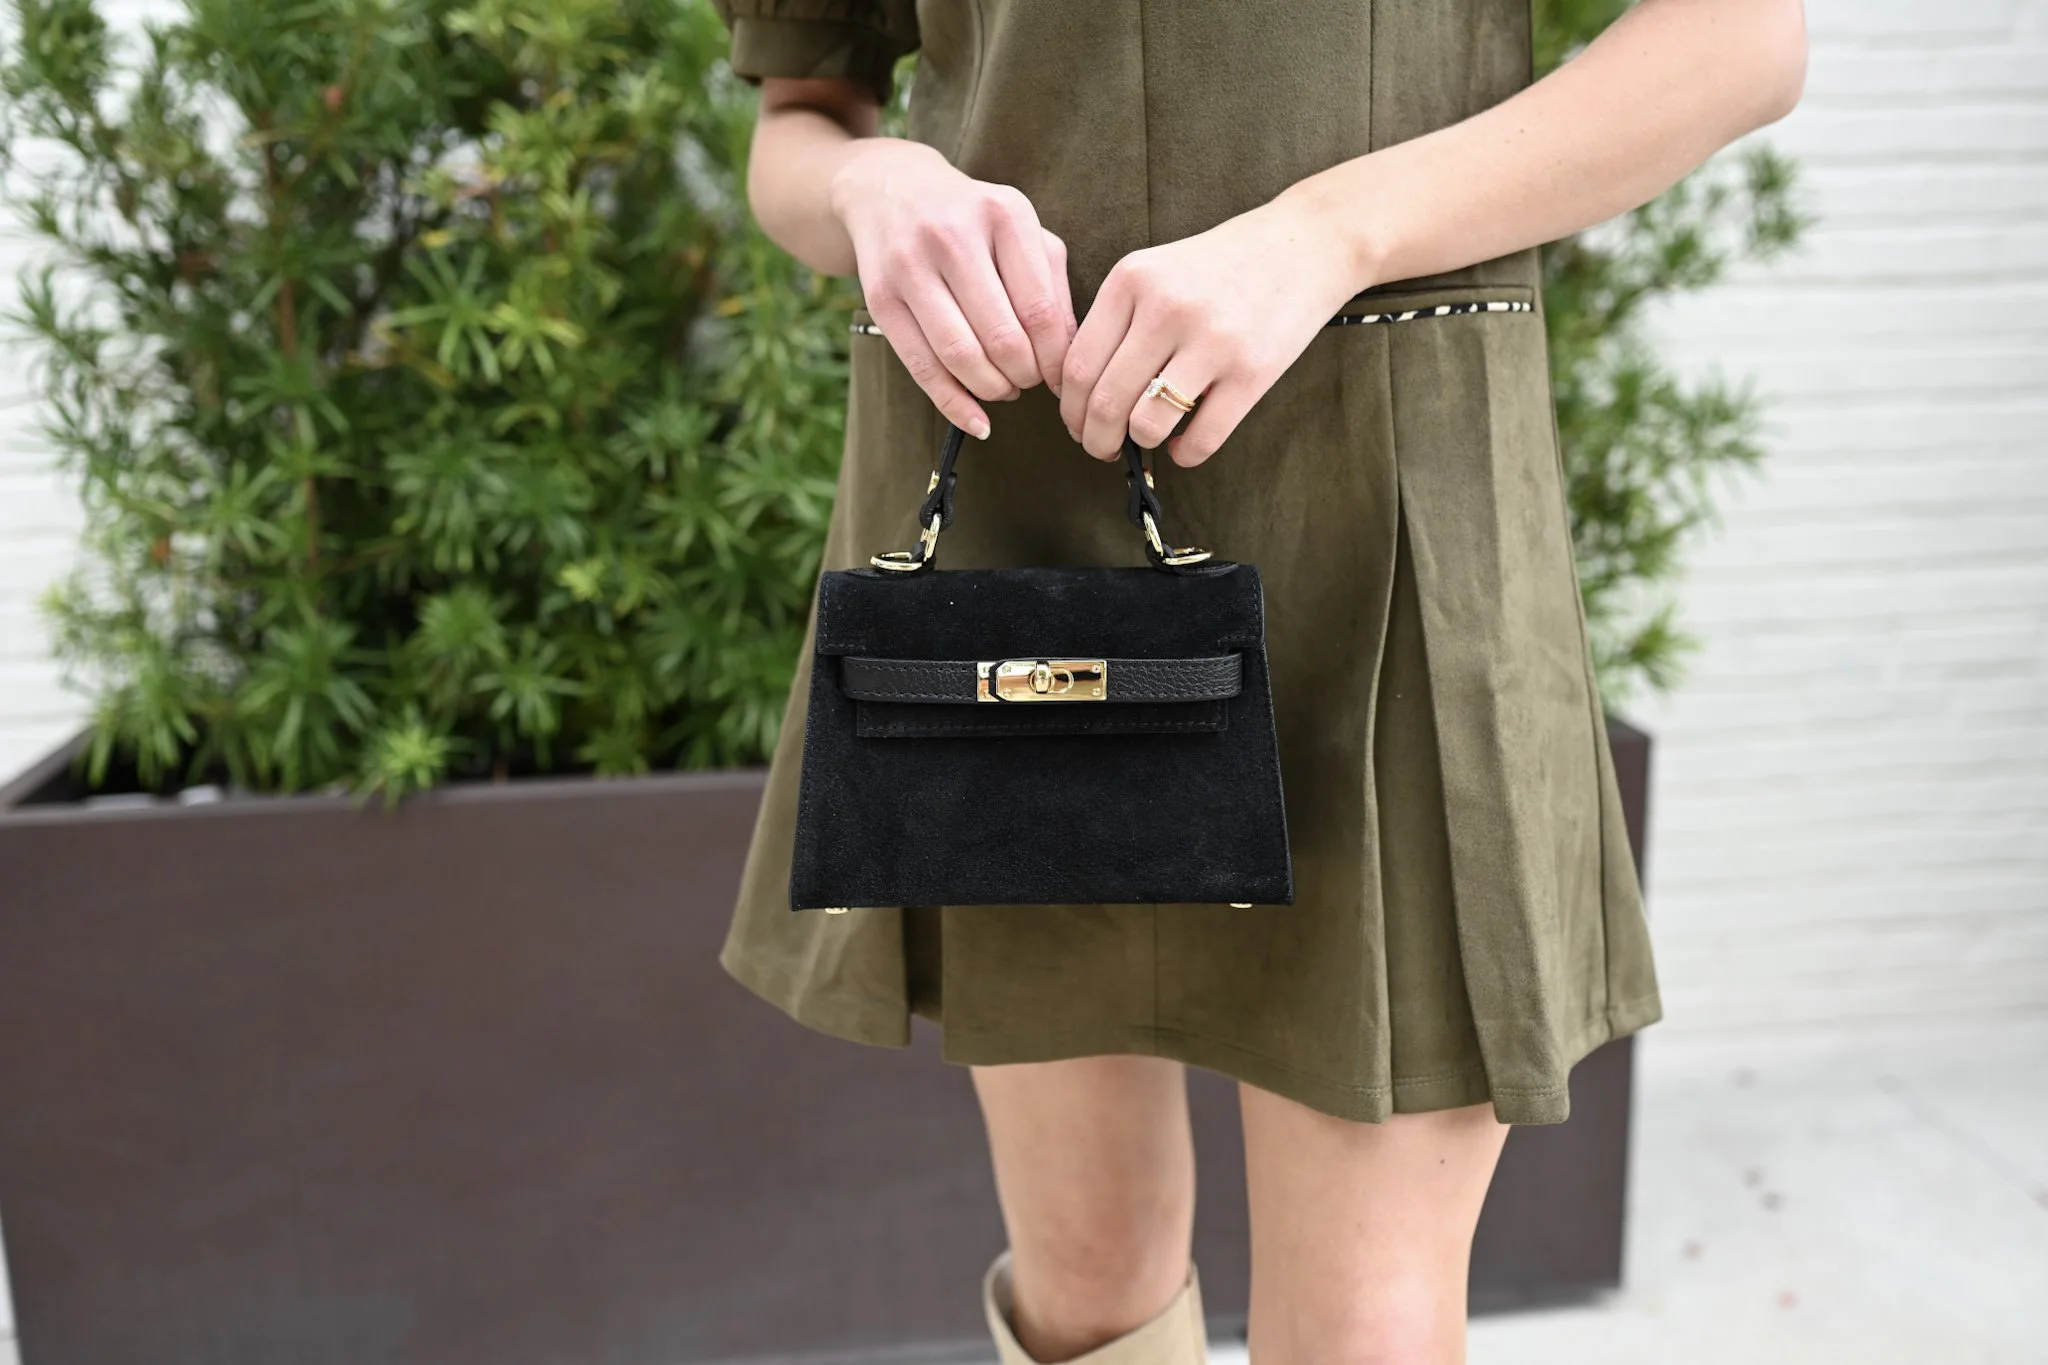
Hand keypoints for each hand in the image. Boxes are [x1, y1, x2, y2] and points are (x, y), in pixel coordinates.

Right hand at [829, 139, 1075, 437]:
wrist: (890, 190)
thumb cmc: (972, 220)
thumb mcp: (1021, 231)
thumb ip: (1053, 286)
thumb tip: (1068, 359)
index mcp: (1004, 215)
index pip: (1040, 310)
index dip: (1055, 359)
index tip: (1061, 379)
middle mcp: (954, 235)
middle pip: (1002, 338)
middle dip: (1024, 376)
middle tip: (1029, 382)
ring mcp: (911, 265)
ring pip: (960, 356)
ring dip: (992, 389)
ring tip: (1004, 389)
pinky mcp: (880, 297)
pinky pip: (921, 367)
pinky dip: (953, 404)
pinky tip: (977, 420)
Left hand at [1059, 195, 1360, 465]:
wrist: (1304, 245)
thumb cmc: (1222, 265)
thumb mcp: (1157, 270)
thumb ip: (1117, 320)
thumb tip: (1080, 393)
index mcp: (1132, 280)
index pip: (1078, 365)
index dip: (1070, 409)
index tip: (1077, 423)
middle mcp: (1167, 308)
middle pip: (1105, 403)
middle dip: (1095, 440)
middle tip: (1102, 448)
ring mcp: (1212, 341)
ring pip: (1146, 425)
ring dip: (1137, 446)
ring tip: (1144, 441)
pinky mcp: (1252, 372)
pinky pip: (1201, 439)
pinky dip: (1184, 454)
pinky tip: (1183, 443)